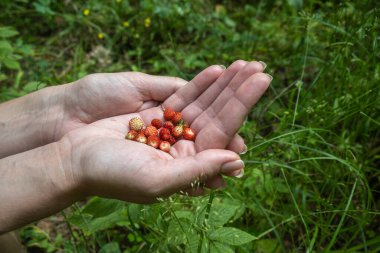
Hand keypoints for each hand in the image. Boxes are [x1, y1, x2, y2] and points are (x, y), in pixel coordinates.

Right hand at [60, 61, 270, 202]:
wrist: (74, 159)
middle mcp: (185, 149)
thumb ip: (198, 172)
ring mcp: (172, 131)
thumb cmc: (112, 175)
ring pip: (204, 104)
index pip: (223, 133)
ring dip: (224, 85)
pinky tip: (217, 70)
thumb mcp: (158, 180)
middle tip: (261, 68)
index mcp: (189, 167)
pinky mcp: (157, 116)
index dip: (243, 107)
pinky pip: (183, 98)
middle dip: (239, 92)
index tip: (262, 83)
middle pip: (218, 116)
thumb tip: (238, 163)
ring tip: (246, 64)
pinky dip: (199, 84)